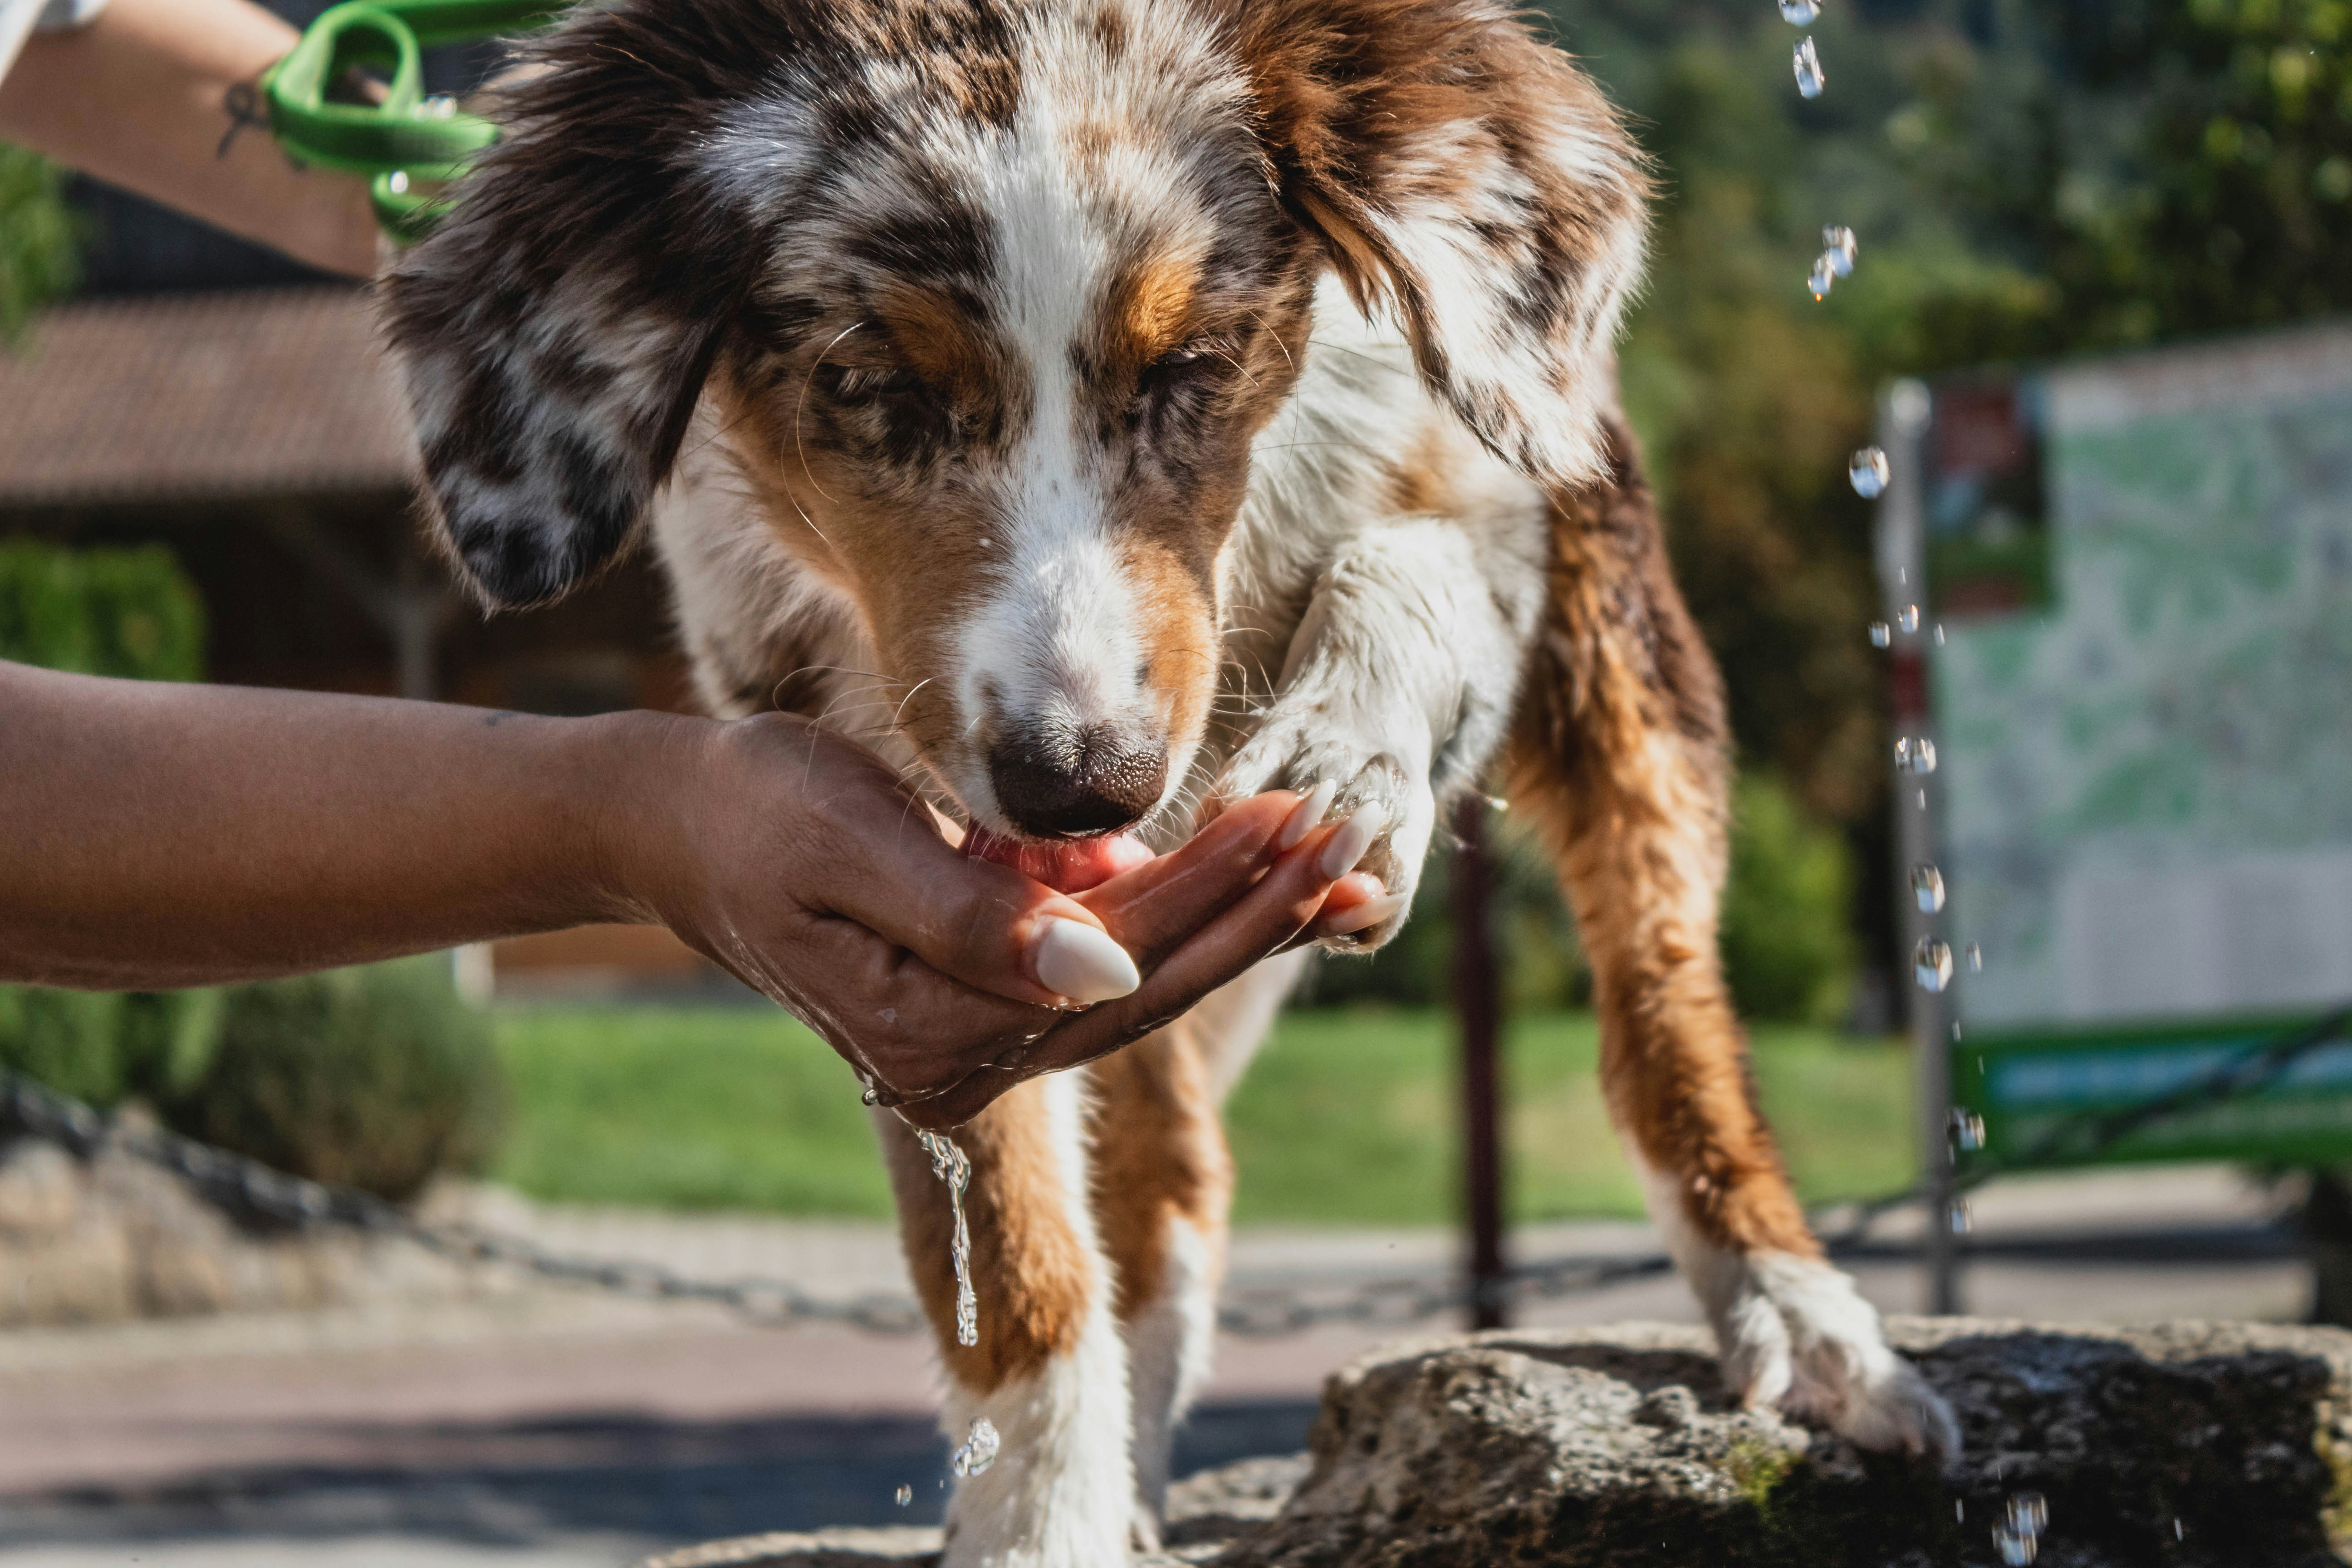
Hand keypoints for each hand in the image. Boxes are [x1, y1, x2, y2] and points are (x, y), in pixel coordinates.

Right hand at [614, 714, 1386, 1128]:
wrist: (676, 825)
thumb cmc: (753, 811)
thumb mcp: (850, 846)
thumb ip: (975, 917)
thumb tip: (1106, 974)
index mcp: (935, 1033)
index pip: (1119, 969)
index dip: (1217, 897)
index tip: (1300, 820)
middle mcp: (962, 1060)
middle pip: (1147, 990)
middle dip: (1255, 913)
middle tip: (1351, 838)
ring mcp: (972, 1037)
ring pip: (1138, 982)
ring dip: (1234, 918)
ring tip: (1327, 856)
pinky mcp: (980, 994)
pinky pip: (1104, 963)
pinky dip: (1177, 914)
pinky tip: (1243, 871)